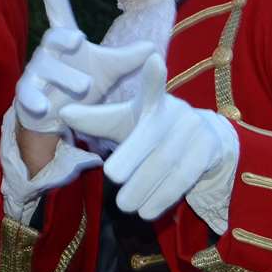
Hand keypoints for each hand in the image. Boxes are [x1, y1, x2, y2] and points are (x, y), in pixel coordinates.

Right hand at [15, 0, 155, 133]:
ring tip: (84, 87)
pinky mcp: (27, 94)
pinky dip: (34, 100)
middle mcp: (48, 52)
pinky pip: (27, 94)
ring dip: (64, 77)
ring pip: (45, 68)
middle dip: (63, 38)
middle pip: (53, 38)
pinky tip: (45, 106)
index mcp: (67, 41)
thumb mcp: (108, 71)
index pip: (59, 13)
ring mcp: (35, 72)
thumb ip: (127, 58)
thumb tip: (153, 46)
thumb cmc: (83, 85)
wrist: (60, 116)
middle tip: (78, 41)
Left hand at [59, 55, 233, 218]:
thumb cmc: (151, 131)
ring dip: (145, 186)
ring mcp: (196, 133)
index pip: (152, 87)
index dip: (153, 75)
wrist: (202, 142)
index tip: (153, 59)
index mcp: (154, 102)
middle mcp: (177, 113)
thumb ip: (95, 119)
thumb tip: (62, 112)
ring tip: (124, 205)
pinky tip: (147, 212)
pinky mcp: (208, 154)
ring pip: (169, 162)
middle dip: (132, 157)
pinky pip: (185, 179)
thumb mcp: (123, 122)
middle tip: (111, 176)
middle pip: (152, 137)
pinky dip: (163, 197)